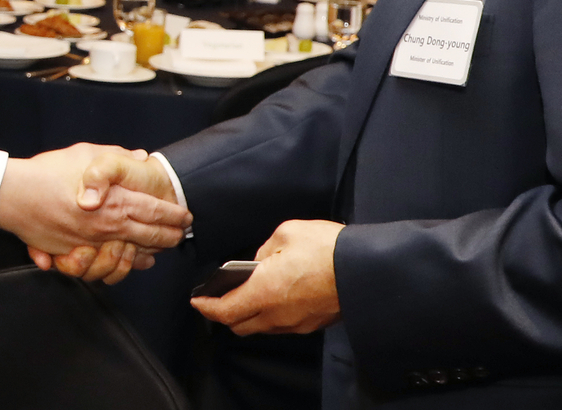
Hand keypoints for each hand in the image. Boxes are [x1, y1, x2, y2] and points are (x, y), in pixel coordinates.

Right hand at [0, 143, 189, 285]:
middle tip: (180, 235)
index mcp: (114, 201)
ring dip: (146, 254)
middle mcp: (106, 227)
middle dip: (168, 237)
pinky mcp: (73, 254)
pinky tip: (125, 260)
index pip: (154, 211)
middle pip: (148, 236)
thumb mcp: (86, 154)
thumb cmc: (49, 172)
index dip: (173, 215)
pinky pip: (103, 266)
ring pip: (128, 255)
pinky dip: (118, 265)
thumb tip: (138, 156)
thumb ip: (116, 158)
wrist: (14, 194)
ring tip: (157, 252)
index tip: (185, 216)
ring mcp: (90, 244)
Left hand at [191, 220, 341, 335]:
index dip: (206, 307)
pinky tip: (273, 296)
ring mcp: (295, 323)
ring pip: (260, 327)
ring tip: (245, 294)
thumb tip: (258, 261)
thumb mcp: (286, 234)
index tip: (197, 300)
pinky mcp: (311, 324)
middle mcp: (276, 315)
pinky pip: (281, 325)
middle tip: (217, 298)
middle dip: (223, 314)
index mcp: (264, 292)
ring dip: (247, 315)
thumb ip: (263, 249)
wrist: (364, 269)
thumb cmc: (325, 248)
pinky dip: (269, 315)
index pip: (225, 311)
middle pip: (239, 325)